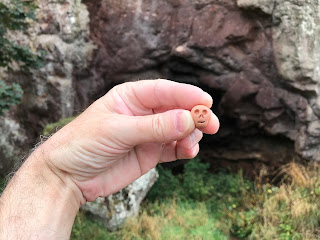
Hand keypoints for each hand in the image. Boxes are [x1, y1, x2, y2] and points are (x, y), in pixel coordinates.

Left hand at [42, 80, 219, 201]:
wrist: (68, 176)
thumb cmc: (84, 144)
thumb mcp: (117, 131)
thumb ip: (154, 127)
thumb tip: (188, 119)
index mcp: (131, 97)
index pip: (164, 90)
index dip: (186, 94)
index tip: (206, 102)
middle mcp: (143, 113)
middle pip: (177, 109)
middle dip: (195, 116)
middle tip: (212, 125)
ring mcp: (149, 134)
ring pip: (180, 129)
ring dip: (191, 135)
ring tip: (190, 145)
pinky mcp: (151, 153)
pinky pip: (174, 148)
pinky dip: (185, 149)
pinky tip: (188, 152)